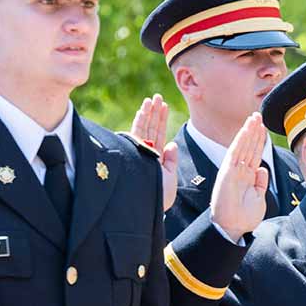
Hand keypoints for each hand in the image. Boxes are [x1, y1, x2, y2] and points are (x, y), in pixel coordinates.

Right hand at [131, 93, 177, 210]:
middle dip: (154, 113)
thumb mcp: (169, 178)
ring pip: (143, 130)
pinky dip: (139, 124)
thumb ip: (171, 162)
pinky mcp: (133, 155)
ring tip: (151, 100)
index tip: (164, 105)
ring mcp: (138, 154)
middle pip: (150, 129)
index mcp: (155, 159)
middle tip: (157, 96)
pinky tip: (142, 112)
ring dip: (147, 114)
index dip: (161, 119)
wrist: (146, 209)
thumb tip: (171, 144)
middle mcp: (146, 155)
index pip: (159, 135)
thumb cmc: (159, 198)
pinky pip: (136, 136)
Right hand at [210, 113, 268, 241]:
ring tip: (254, 117)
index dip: (259, 141)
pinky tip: (245, 129)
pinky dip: (240, 140)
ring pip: (242, 146)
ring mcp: (233, 171)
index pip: (254, 154)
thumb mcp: (259, 198)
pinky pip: (235, 153)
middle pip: (249, 147)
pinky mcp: (227, 172)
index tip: (263, 128)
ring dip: (248, 131)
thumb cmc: (244, 217)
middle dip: (254, 131)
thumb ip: (261, 183)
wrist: (233, 227)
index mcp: (247, 177)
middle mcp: (239, 171)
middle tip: (259, 115)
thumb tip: (263, 169)